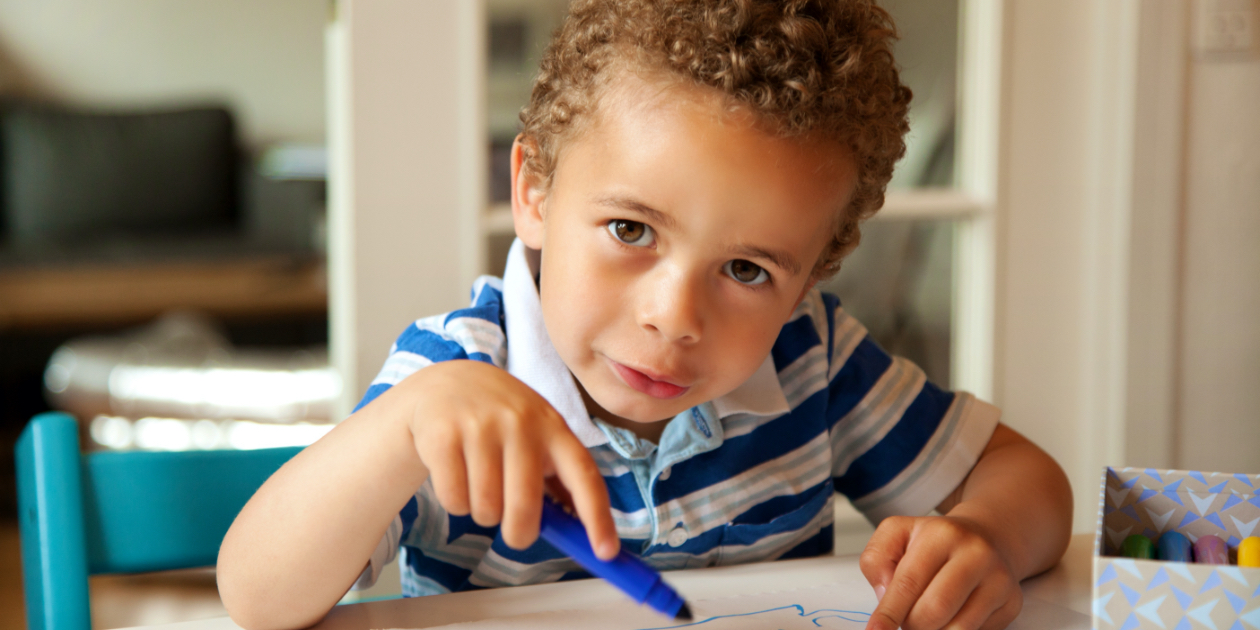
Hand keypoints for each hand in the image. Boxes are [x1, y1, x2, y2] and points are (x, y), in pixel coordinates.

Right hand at [402, 360, 618, 557]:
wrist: (449, 382)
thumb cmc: (502, 420)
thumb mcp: (537, 434)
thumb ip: (557, 478)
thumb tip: (580, 532)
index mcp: (553, 427)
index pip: (584, 475)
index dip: (597, 516)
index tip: (605, 551)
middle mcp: (521, 423)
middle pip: (524, 507)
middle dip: (520, 533)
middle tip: (515, 532)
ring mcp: (480, 427)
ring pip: (485, 510)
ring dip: (483, 513)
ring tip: (480, 484)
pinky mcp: (444, 436)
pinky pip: (454, 501)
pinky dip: (456, 502)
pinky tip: (457, 474)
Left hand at [859, 515, 1021, 629]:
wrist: (985, 537)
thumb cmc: (935, 541)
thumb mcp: (896, 533)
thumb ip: (877, 559)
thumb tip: (885, 595)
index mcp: (941, 534)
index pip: (909, 582)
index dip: (889, 612)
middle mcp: (976, 554)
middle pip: (935, 610)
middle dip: (912, 624)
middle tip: (906, 618)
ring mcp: (998, 579)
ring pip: (958, 628)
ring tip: (926, 618)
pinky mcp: (1011, 602)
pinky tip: (951, 615)